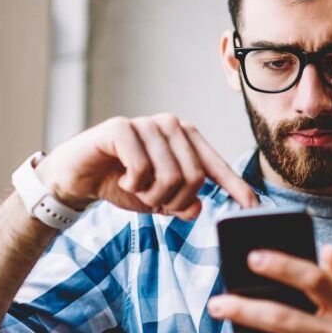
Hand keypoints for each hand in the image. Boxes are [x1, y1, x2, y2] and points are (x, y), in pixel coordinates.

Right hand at [33, 114, 258, 220]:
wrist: (78, 176)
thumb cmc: (121, 182)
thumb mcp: (157, 200)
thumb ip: (182, 204)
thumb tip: (197, 209)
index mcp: (185, 140)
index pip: (216, 165)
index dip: (235, 187)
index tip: (253, 208)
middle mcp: (171, 126)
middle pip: (194, 177)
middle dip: (174, 201)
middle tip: (154, 201)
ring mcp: (147, 123)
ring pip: (170, 175)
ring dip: (151, 194)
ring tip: (135, 188)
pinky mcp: (122, 127)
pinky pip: (142, 167)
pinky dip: (133, 183)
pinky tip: (122, 178)